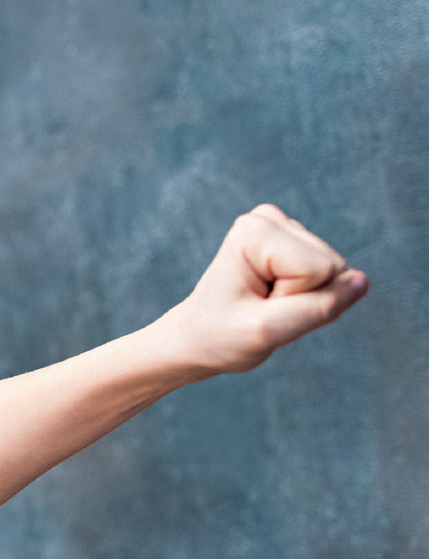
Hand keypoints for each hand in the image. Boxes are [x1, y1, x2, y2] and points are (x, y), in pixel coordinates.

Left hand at [160, 204, 366, 375]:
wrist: (197, 339)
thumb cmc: (220, 337)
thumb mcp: (265, 333)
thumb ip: (319, 308)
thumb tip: (361, 282)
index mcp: (255, 232)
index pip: (318, 270)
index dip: (293, 299)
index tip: (257, 307)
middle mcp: (268, 219)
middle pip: (331, 266)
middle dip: (300, 298)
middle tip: (261, 308)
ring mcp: (283, 228)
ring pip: (333, 272)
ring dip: (302, 299)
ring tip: (263, 304)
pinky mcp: (294, 243)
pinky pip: (329, 276)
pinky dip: (305, 296)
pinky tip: (273, 297)